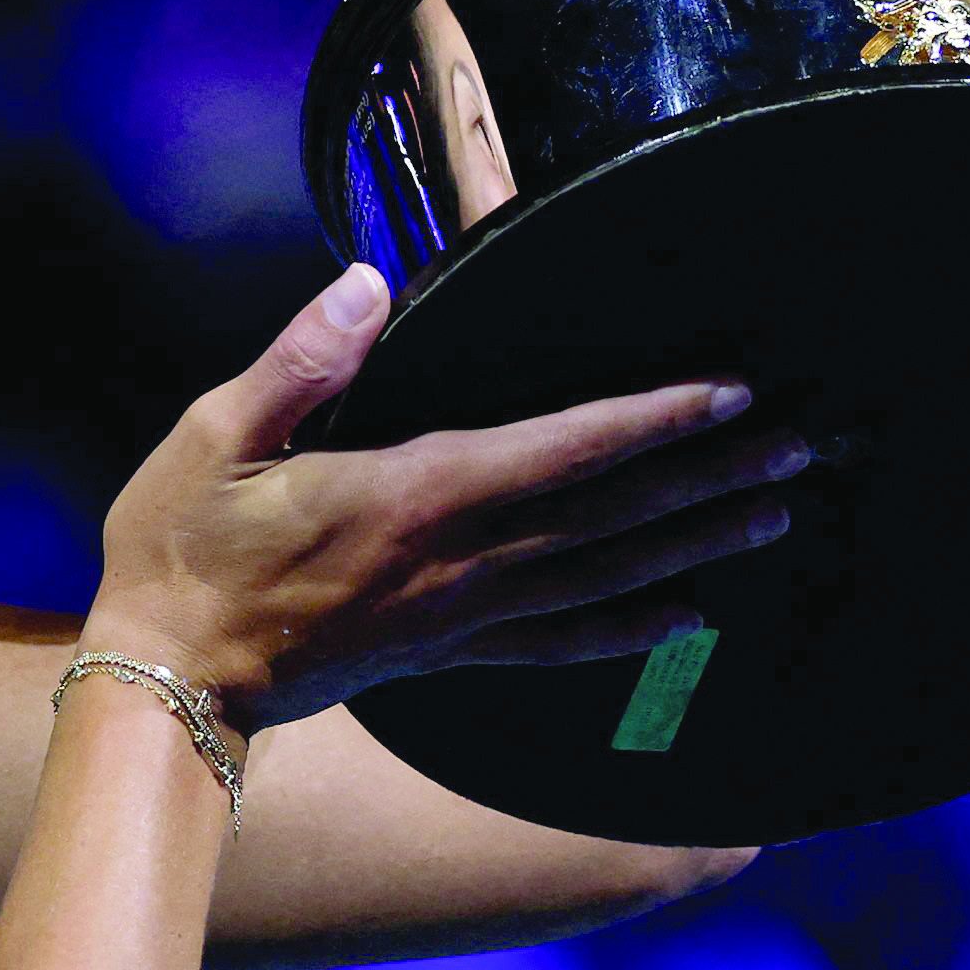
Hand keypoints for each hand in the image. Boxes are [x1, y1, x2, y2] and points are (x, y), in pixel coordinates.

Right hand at [94, 263, 802, 731]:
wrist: (169, 688)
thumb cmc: (181, 553)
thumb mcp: (214, 439)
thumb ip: (299, 362)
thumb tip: (365, 282)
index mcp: (413, 496)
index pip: (562, 451)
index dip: (653, 421)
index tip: (728, 393)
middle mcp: (460, 561)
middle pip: (613, 516)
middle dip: (712, 478)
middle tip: (800, 448)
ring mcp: (463, 615)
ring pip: (608, 577)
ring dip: (698, 543)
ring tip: (775, 514)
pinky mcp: (451, 653)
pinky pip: (563, 641)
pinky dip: (635, 629)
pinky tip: (690, 615)